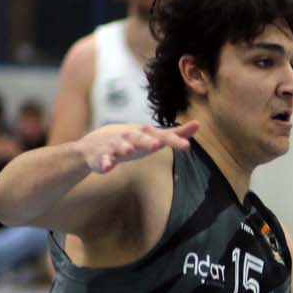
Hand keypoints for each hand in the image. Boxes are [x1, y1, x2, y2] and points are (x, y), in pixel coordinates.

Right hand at [77, 121, 197, 174]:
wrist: (95, 144)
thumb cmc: (131, 141)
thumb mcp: (153, 137)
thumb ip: (174, 134)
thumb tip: (198, 124)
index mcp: (144, 133)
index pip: (160, 136)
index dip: (173, 141)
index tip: (187, 146)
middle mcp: (129, 136)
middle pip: (138, 138)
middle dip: (146, 141)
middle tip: (156, 145)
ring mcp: (114, 145)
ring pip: (119, 146)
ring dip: (123, 147)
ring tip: (128, 150)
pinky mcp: (100, 156)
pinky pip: (102, 160)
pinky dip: (104, 163)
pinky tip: (107, 167)